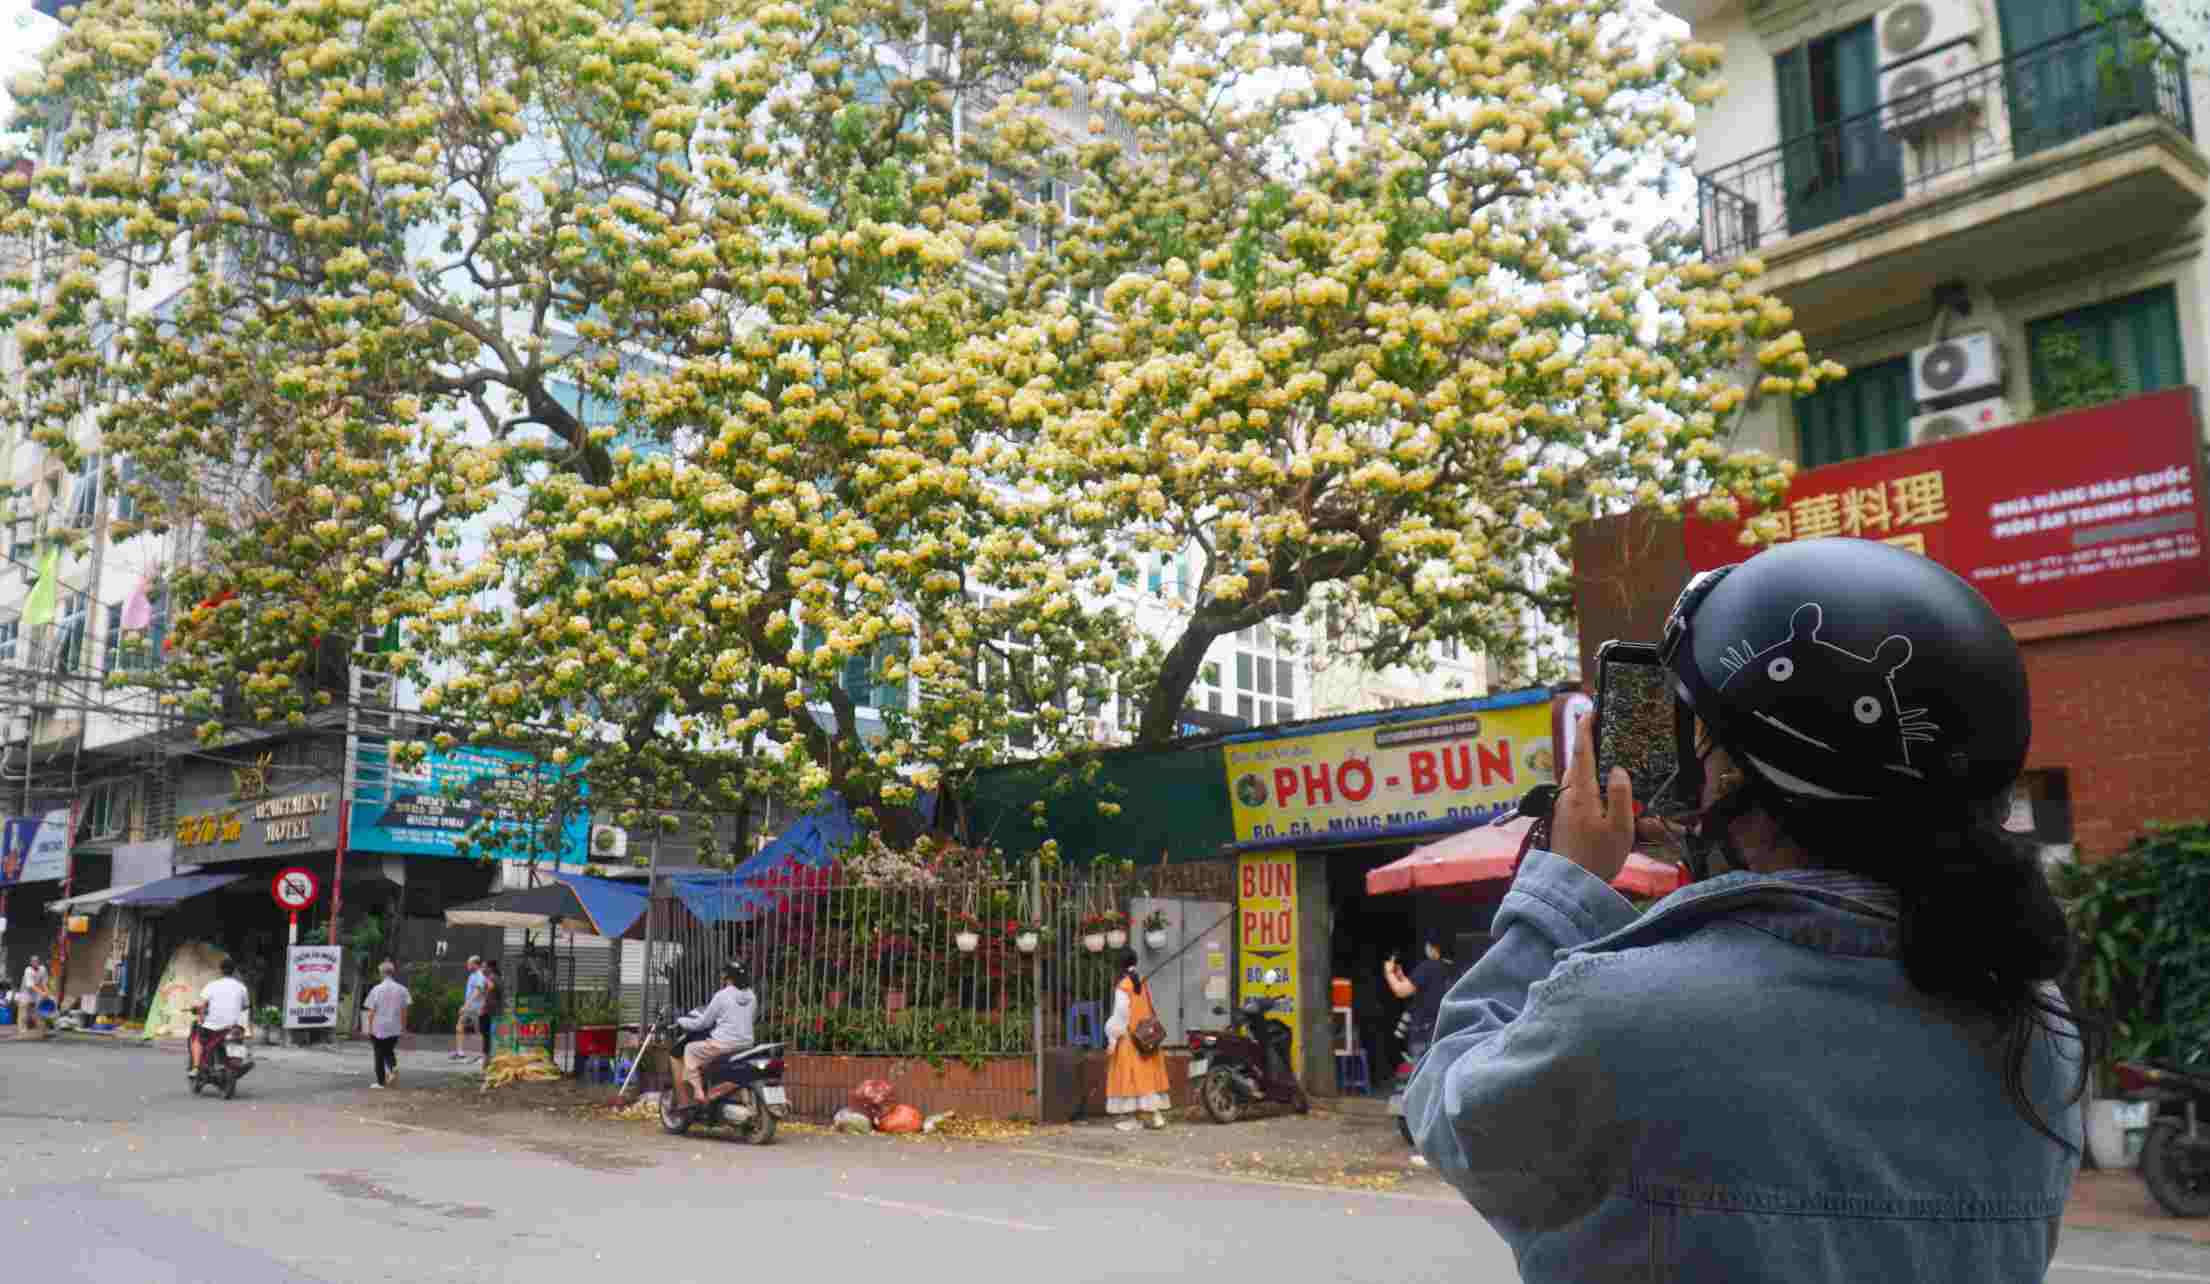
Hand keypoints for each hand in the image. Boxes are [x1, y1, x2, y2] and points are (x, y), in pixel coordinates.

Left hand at [1556, 711, 1633, 885]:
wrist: (1570, 884)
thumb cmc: (1598, 857)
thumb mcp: (1620, 827)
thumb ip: (1620, 795)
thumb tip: (1618, 769)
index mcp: (1580, 792)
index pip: (1581, 752)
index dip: (1585, 730)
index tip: (1590, 711)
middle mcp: (1567, 795)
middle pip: (1578, 763)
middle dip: (1589, 746)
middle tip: (1606, 734)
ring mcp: (1563, 807)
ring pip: (1576, 778)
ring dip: (1589, 767)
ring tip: (1608, 761)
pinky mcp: (1563, 818)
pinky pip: (1577, 792)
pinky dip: (1588, 783)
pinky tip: (1602, 792)